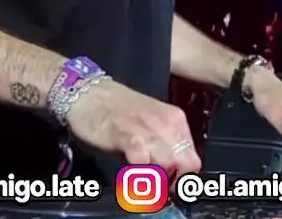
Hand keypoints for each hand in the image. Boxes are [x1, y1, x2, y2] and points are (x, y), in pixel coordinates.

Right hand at [65, 79, 202, 177]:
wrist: (88, 93)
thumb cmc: (117, 109)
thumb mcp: (149, 125)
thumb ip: (162, 147)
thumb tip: (167, 175)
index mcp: (176, 120)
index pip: (194, 159)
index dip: (183, 177)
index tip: (169, 186)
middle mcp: (167, 123)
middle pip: (187, 165)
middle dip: (174, 182)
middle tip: (156, 187)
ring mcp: (148, 129)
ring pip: (169, 164)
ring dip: (157, 179)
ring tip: (142, 182)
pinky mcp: (127, 136)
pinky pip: (142, 161)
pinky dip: (138, 173)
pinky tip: (130, 174)